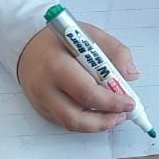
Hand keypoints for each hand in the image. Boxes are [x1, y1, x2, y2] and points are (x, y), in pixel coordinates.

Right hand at [18, 22, 138, 131]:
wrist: (27, 45)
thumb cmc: (60, 40)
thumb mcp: (89, 34)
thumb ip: (114, 50)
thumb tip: (131, 74)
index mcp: (56, 65)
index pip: (86, 92)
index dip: (111, 102)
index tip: (130, 103)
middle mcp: (45, 88)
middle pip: (76, 118)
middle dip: (104, 121)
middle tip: (123, 115)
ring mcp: (40, 102)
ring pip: (71, 124)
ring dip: (97, 124)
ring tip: (115, 115)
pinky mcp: (41, 110)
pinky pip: (66, 122)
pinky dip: (86, 120)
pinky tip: (98, 112)